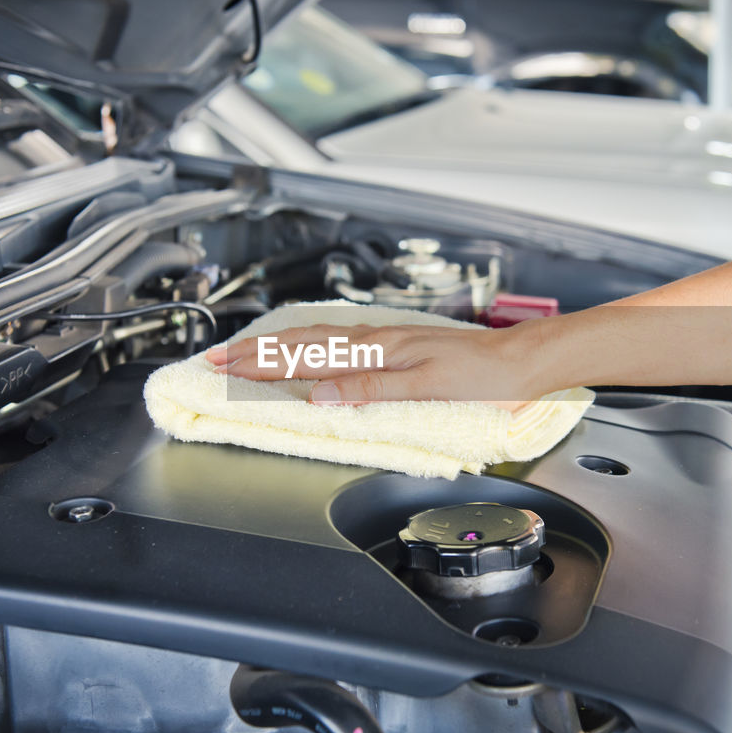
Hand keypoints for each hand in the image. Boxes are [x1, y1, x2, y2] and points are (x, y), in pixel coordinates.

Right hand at [204, 321, 550, 410]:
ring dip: (276, 346)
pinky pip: (336, 341)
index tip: (223, 368)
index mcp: (376, 351)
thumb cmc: (481, 376)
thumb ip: (369, 388)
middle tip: (214, 359)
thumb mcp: (425, 388)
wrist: (517, 361)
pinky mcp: (394, 345)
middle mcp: (375, 340)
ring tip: (246, 352)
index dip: (261, 364)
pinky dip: (307, 344)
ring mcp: (383, 340)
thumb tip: (319, 394)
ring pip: (316, 338)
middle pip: (301, 342)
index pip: (305, 356)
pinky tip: (305, 346)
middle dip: (254, 352)